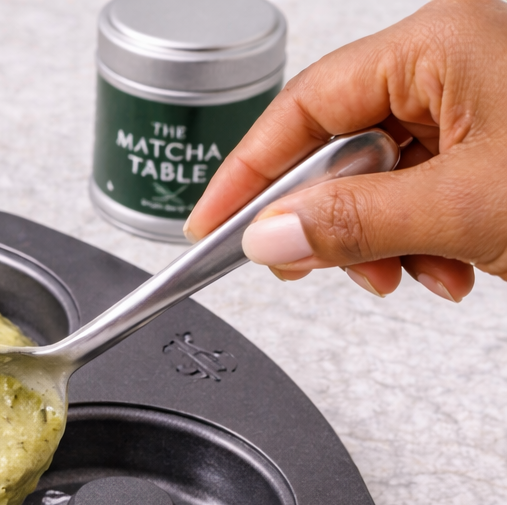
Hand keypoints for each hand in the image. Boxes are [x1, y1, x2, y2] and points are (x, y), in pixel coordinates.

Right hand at [184, 0, 506, 300]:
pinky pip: (427, 187)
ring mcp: (479, 98)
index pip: (305, 105)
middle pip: (339, 144)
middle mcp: (454, 60)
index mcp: (438, 44)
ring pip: (383, 177)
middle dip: (330, 220)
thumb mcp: (463, 208)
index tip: (212, 226)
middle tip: (306, 264)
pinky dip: (424, 238)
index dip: (250, 174)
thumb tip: (269, 235)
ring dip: (383, 241)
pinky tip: (449, 266)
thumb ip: (355, 223)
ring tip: (409, 275)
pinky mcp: (497, 140)